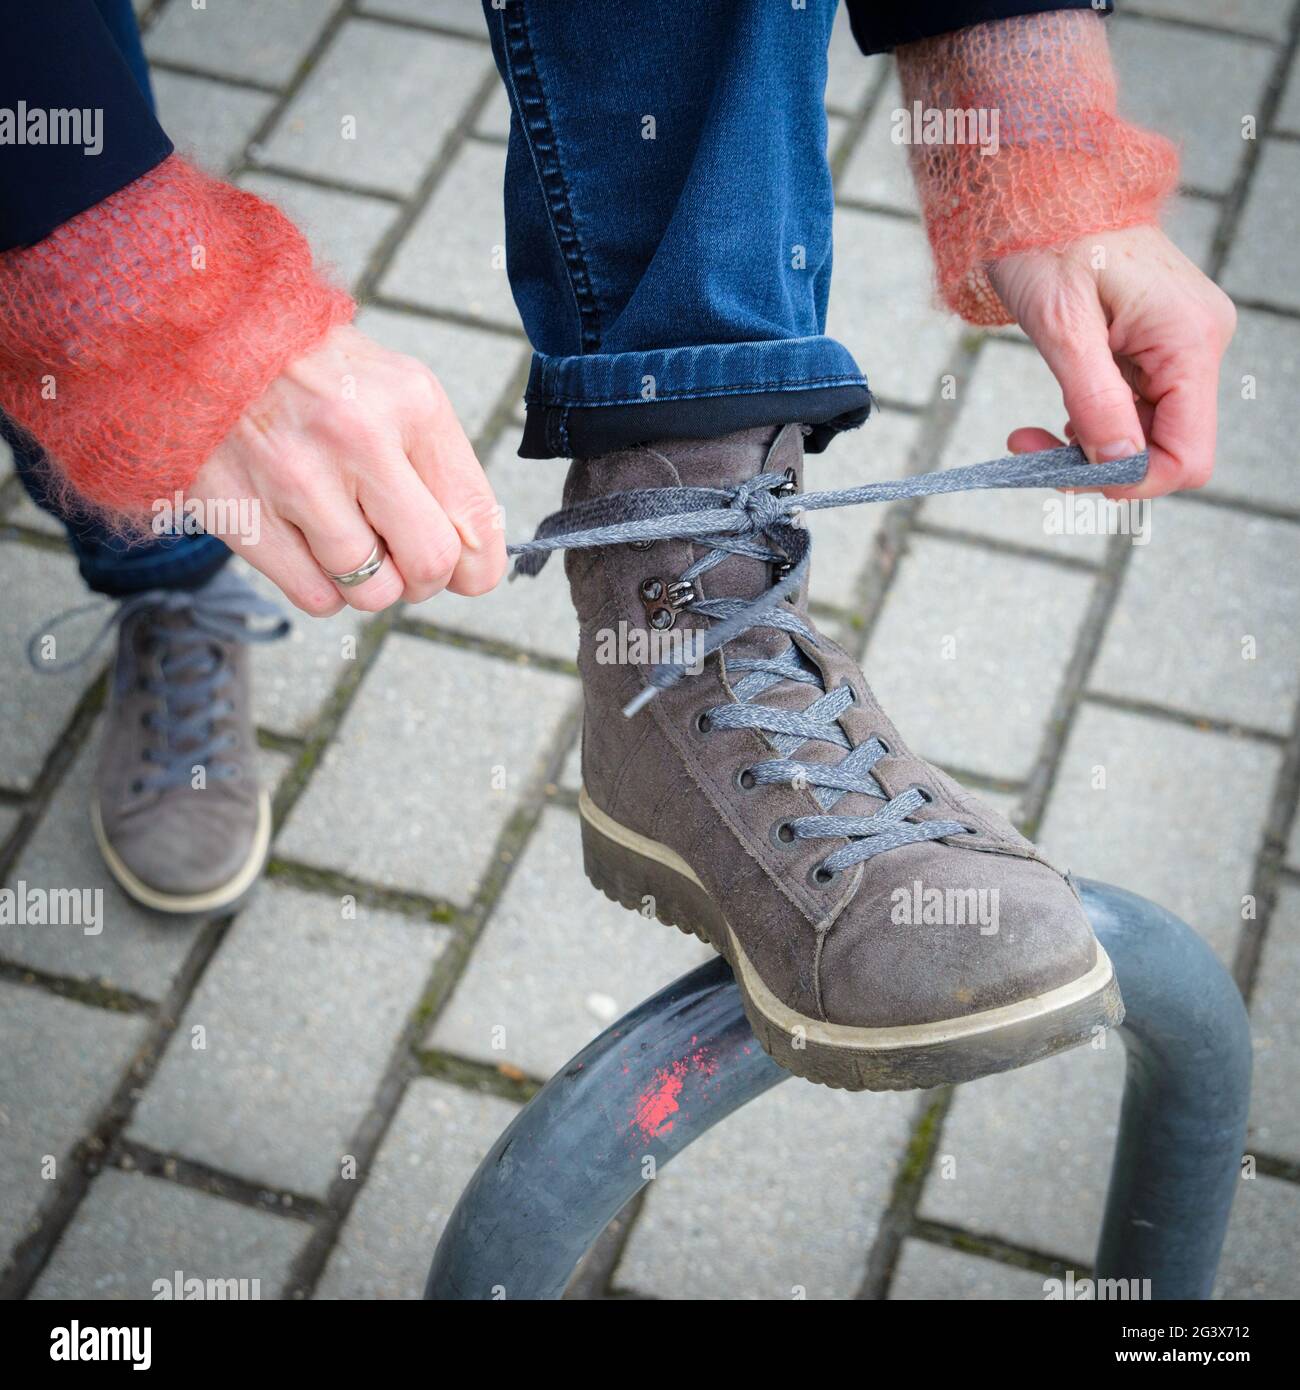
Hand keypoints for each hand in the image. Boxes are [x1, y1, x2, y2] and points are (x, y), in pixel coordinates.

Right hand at [191, 324, 506, 614]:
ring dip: (369, 584)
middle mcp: (357, 438)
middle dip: (426, 579)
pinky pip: (316, 598)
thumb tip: (476, 567)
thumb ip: (443, 470)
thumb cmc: (316, 373)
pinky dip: (324, 588)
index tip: (466, 570)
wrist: (206, 338)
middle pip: (430, 563)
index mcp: (410, 404)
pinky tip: (310, 547)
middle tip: (403, 558)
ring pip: (372, 591)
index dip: (478, 564)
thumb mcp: (397, 391)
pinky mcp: (242, 512)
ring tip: (348, 540)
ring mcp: (294, 477)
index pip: (474, 519)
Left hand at [988, 226, 1236, 497]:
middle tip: (1027, 450)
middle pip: (1167, 448)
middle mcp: (1199, 342)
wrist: (1039, 183)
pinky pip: (1135, 408)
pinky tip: (1058, 411)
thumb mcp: (1060, 327)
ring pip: (1147, 433)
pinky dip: (1093, 423)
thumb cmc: (1044, 238)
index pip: (1188, 454)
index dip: (1131, 481)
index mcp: (1188, 339)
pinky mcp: (1157, 343)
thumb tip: (1118, 462)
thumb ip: (1093, 400)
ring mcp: (1181, 343)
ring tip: (1029, 433)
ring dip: (1089, 447)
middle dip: (1099, 465)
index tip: (1063, 475)